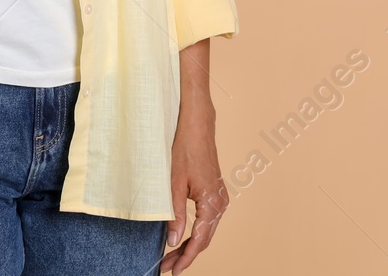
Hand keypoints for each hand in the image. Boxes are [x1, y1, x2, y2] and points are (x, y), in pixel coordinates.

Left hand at [162, 102, 228, 273]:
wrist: (197, 126)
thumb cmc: (185, 149)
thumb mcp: (173, 184)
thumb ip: (175, 215)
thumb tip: (173, 241)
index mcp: (212, 203)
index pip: (199, 241)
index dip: (186, 259)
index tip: (172, 271)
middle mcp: (220, 203)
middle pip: (205, 239)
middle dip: (186, 255)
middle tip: (167, 267)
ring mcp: (220, 198)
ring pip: (207, 231)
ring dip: (191, 245)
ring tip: (172, 256)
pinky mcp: (216, 193)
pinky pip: (208, 220)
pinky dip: (196, 233)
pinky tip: (183, 238)